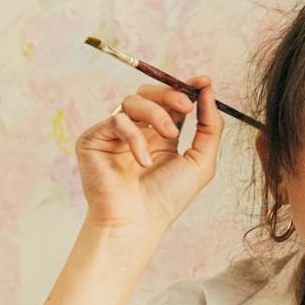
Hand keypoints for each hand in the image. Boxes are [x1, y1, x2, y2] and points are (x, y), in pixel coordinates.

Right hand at [76, 76, 222, 236]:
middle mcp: (137, 131)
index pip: (171, 101)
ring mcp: (114, 133)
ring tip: (170, 136)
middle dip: (171, 94)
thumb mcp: (200, 161)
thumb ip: (210, 127)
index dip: (185, 88)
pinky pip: (118, 120)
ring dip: (156, 113)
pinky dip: (135, 137)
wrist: (136, 223)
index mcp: (160, 136)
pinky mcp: (94, 138)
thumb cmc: (166, 199)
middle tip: (186, 106)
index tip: (204, 81)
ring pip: (133, 100)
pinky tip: (143, 160)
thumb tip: (209, 90)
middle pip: (150, 93)